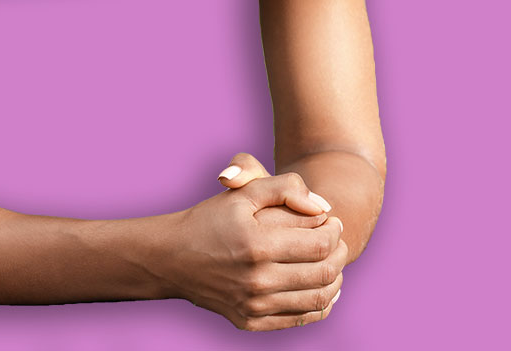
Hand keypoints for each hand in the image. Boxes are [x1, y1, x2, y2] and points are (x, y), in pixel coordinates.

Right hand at [163, 158, 345, 330]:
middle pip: (324, 272)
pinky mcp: (250, 322)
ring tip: (331, 261)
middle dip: (339, 253)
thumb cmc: (210, 219)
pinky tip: (322, 288)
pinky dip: (320, 305)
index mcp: (256, 244)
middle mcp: (256, 279)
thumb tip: (322, 208)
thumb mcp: (242, 192)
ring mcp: (254, 305)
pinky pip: (300, 318)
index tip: (332, 221)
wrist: (171, 257)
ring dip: (335, 279)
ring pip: (318, 299)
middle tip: (337, 240)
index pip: (319, 243)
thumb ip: (284, 188)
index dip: (334, 230)